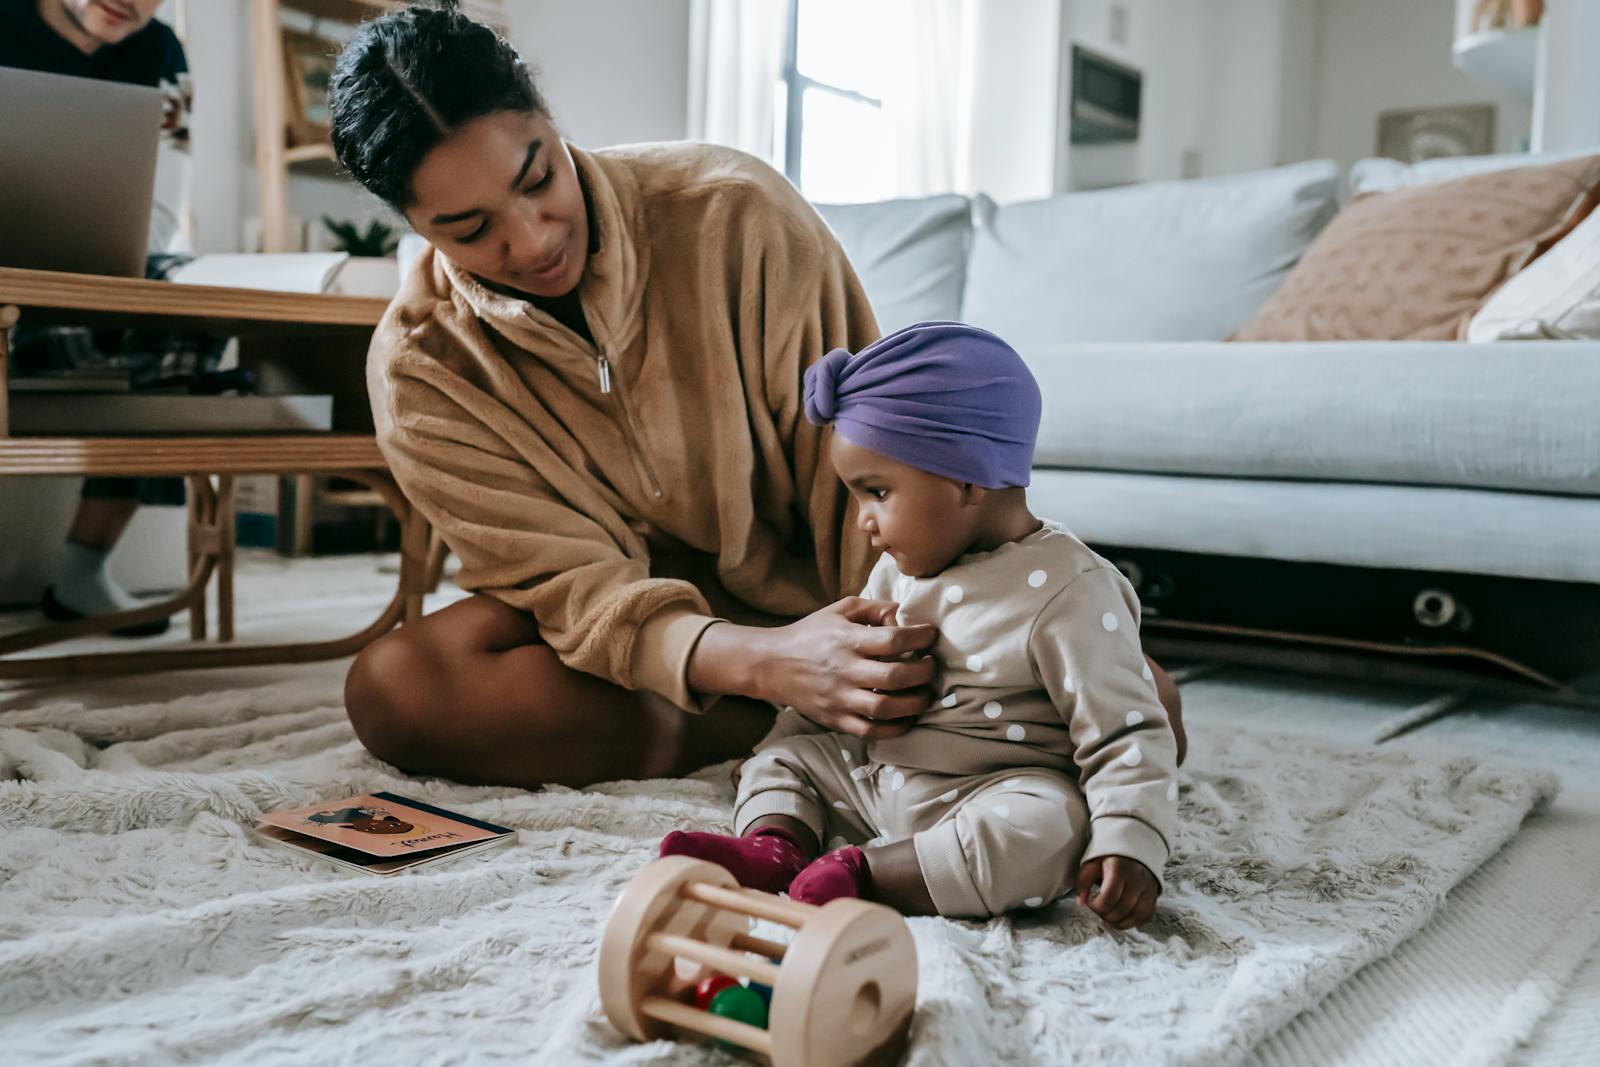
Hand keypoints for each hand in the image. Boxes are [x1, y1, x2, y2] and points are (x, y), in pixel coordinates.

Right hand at [750, 597, 938, 739]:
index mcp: (847, 640)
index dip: (920, 637)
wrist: (771, 664)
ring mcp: (840, 699)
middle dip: (924, 672)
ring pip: (886, 708)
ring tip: (926, 693)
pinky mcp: (836, 720)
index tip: (931, 634)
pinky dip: (896, 728)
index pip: (893, 639)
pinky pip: (872, 731)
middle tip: (932, 665)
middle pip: (895, 677)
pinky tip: (908, 717)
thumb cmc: (809, 634)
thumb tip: (903, 613)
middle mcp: (845, 670)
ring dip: (916, 703)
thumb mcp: (838, 610)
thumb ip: (873, 608)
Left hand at [1075, 855, 1158, 929]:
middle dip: (1106, 915)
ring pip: (1137, 915)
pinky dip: (1133, 922)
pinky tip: (1121, 918)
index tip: (1091, 902)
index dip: (1096, 906)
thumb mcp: (1092, 863)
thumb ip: (1083, 881)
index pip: (1109, 897)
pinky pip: (1146, 916)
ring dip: (1120, 922)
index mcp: (1120, 868)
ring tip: (1108, 917)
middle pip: (1122, 909)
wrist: (1133, 848)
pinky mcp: (1153, 895)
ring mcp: (1148, 887)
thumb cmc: (1110, 858)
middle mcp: (1137, 878)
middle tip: (1099, 909)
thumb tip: (1081, 902)